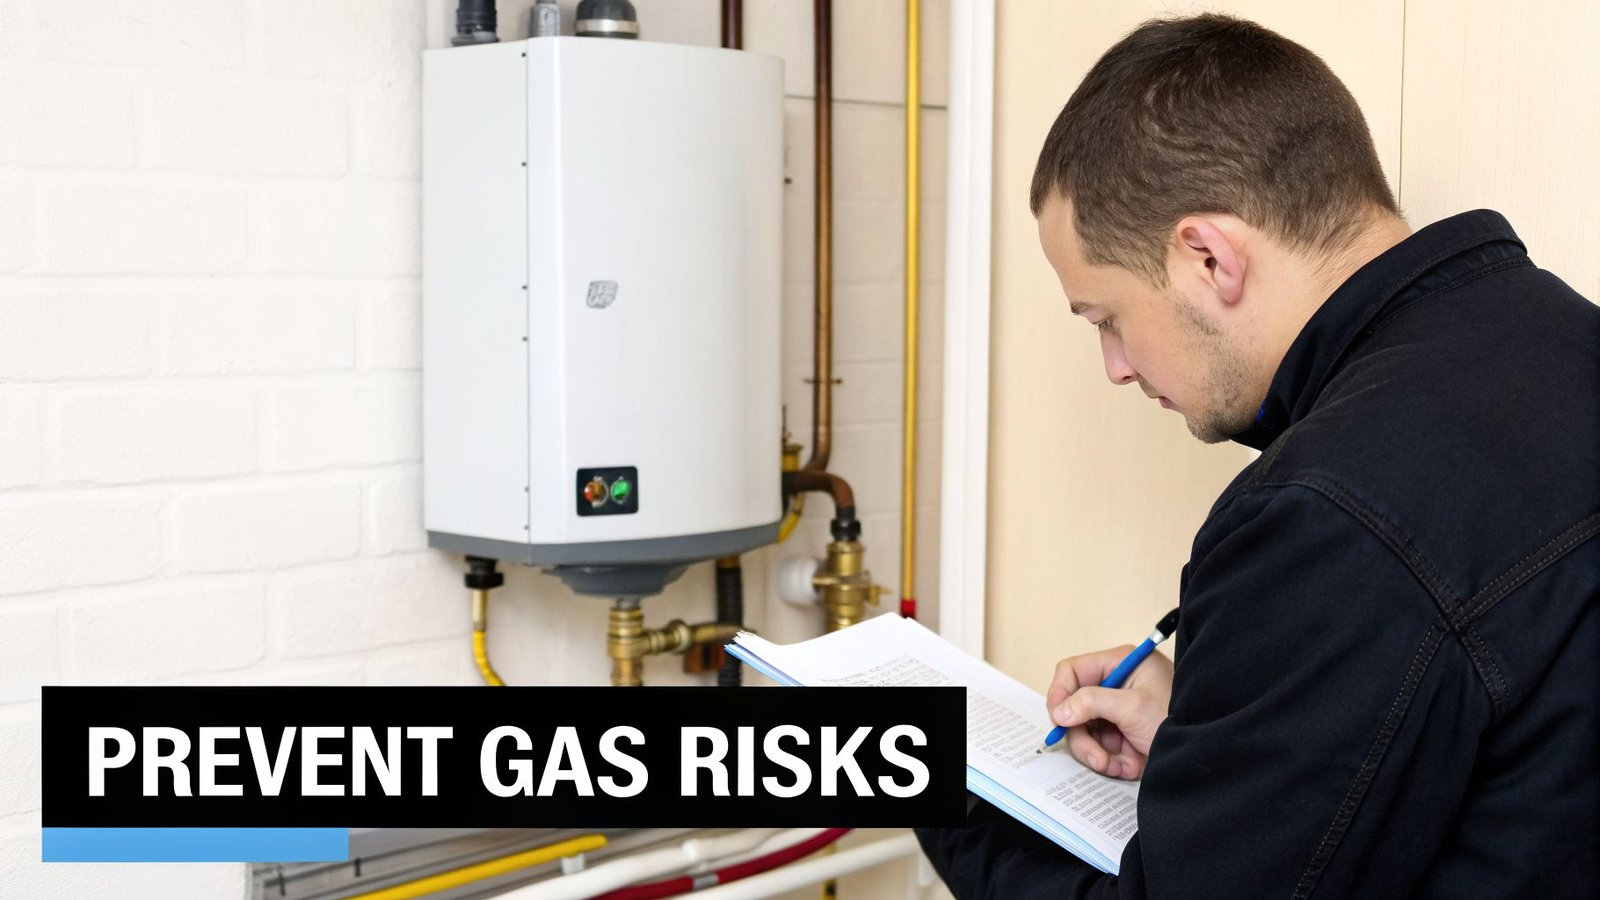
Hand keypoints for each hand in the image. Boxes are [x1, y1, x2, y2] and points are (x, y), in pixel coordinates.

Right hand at [1045, 645, 1172, 779]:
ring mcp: (1118, 712)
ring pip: (1085, 732)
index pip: (1073, 671)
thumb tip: (1060, 711)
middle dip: (1083, 736)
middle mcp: (1116, 686)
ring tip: (1117, 765)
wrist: (1205, 752)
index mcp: (1120, 664)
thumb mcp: (1134, 708)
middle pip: (1075, 707)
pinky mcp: (1123, 735)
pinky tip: (1131, 765)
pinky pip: (1100, 748)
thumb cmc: (1180, 718)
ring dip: (1098, 754)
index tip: (1058, 720)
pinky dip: (1111, 761)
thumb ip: (1093, 703)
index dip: (1060, 694)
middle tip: (1095, 757)